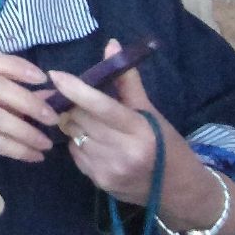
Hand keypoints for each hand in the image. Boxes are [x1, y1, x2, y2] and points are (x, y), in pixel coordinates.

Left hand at [51, 39, 223, 215]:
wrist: (179, 190)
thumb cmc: (166, 144)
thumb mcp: (150, 112)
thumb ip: (127, 80)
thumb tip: (111, 44)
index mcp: (140, 130)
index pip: (101, 106)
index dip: (76, 89)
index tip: (55, 74)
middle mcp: (124, 151)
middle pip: (80, 119)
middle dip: (71, 105)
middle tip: (72, 97)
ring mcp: (110, 169)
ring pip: (73, 135)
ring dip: (74, 125)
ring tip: (89, 122)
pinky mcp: (100, 182)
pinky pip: (75, 154)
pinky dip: (78, 143)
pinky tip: (94, 143)